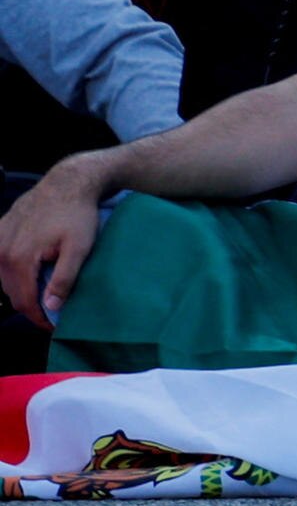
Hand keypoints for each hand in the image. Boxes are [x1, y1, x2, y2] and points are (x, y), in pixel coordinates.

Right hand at [0, 158, 111, 322]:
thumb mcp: (79, 247)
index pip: (23, 301)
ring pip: (4, 278)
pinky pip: (1, 260)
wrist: (69, 181)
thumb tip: (50, 307)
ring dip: (22, 287)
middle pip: (11, 292)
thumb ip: (64, 279)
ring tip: (44, 290)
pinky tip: (32, 270)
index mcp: (18, 259)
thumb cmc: (78, 213)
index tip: (53, 325)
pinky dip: (14, 270)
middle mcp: (1, 252)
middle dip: (30, 304)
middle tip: (52, 308)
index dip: (38, 318)